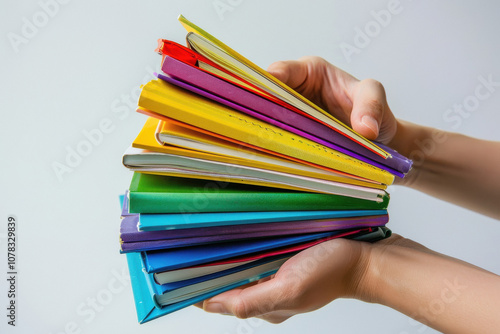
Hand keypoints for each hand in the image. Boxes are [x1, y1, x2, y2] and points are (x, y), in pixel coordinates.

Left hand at [200, 234, 421, 322]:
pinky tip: (235, 236)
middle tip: (186, 248)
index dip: (195, 289)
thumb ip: (254, 300)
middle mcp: (265, 293)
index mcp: (264, 305)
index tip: (176, 272)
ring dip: (221, 258)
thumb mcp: (291, 289)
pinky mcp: (282, 262)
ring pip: (237, 270)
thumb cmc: (331, 274)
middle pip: (225, 285)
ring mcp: (274, 277)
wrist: (363, 259)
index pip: (218, 301)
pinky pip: (254, 258)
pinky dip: (241, 249)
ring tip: (203, 239)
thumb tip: (216, 305)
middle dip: (205, 271)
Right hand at [268, 57, 397, 143]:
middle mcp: (294, 92)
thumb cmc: (373, 109)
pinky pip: (277, 139)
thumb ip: (372, 104)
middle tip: (256, 121)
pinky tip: (271, 155)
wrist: (378, 138)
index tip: (267, 90)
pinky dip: (273, 146)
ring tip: (259, 142)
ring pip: (267, 119)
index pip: (283, 71)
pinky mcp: (291, 137)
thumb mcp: (374, 95)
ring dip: (263, 129)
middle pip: (266, 96)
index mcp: (309, 72)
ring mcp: (290, 116)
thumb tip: (366, 130)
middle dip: (259, 106)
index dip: (271, 79)